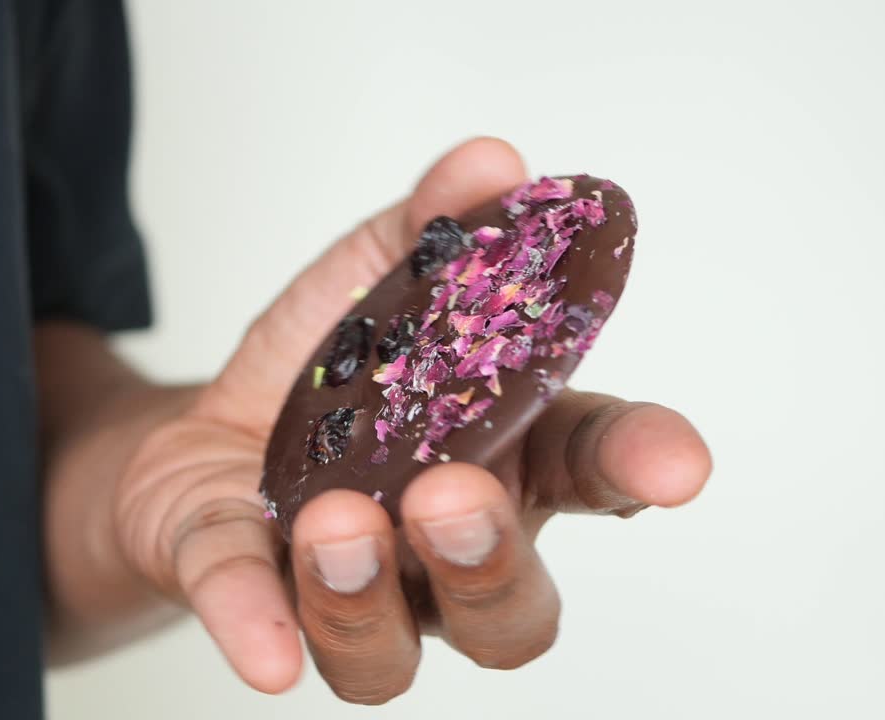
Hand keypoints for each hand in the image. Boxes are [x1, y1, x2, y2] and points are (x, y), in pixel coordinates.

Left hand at [111, 138, 710, 701]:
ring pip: (391, 646)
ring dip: (369, 592)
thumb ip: (432, 233)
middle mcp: (442, 553)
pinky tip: (266, 655)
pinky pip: (259, 620)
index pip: (591, 469)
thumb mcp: (374, 283)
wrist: (203, 442)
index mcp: (503, 463)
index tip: (681, 462)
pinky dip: (261, 629)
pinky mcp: (250, 590)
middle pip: (508, 607)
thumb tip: (489, 165)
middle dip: (489, 560)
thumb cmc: (324, 377)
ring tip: (337, 521)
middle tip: (451, 493)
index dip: (639, 465)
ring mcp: (351, 590)